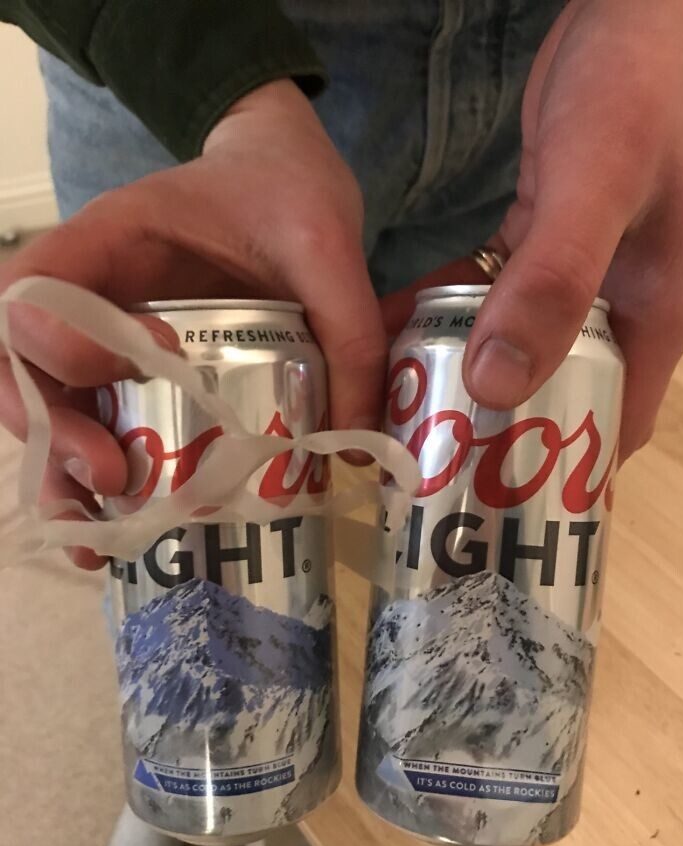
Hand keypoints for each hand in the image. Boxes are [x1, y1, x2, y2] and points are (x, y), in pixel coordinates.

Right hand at [0, 79, 384, 567]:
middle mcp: (90, 291)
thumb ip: (348, 332)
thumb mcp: (326, 244)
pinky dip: (99, 475)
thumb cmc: (285, 188)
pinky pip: (97, 419)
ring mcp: (105, 333)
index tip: (145, 363)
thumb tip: (352, 450)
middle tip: (108, 478)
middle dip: (53, 433)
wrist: (281, 174)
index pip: (35, 289)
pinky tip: (126, 520)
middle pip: (23, 365)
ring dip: (63, 474)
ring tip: (99, 536)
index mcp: (113, 238)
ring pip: (49, 407)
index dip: (59, 341)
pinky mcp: (133, 366)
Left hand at [384, 0, 682, 462]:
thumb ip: (552, 283)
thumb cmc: (640, 90)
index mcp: (654, 316)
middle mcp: (620, 306)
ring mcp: (583, 271)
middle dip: (495, 427)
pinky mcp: (545, 235)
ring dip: (462, 371)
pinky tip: (396, 325)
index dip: (565, 470)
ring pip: (517, 345)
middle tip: (422, 453)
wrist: (640, 6)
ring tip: (396, 404)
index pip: (616, 426)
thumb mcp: (596, 187)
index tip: (492, 495)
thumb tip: (496, 386)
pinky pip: (493, 290)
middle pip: (556, 394)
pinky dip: (451, 310)